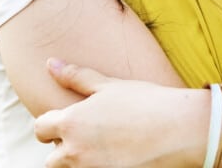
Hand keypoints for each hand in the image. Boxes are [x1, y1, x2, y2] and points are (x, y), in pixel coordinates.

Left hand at [34, 59, 205, 167]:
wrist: (181, 130)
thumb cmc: (146, 102)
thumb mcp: (108, 85)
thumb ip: (75, 76)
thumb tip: (50, 63)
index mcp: (71, 124)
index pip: (40, 129)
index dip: (51, 125)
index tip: (66, 122)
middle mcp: (76, 153)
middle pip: (51, 160)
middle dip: (64, 150)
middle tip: (89, 139)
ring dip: (79, 163)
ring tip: (104, 150)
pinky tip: (118, 159)